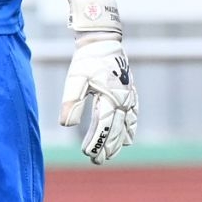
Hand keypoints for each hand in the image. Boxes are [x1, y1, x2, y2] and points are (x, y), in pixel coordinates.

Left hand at [59, 0, 137, 164]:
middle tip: (96, 161)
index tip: (87, 153)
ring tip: (109, 155)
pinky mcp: (131, 94)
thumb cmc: (87, 60)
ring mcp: (129, 98)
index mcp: (109, 97)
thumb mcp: (75, 79)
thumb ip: (71, 102)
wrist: (104, 41)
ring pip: (127, 127)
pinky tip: (126, 139)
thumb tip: (66, 125)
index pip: (104, 126)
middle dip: (107, 147)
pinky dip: (130, 130)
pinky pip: (134, 117)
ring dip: (118, 142)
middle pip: (117, 131)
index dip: (96, 142)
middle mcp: (123, 101)